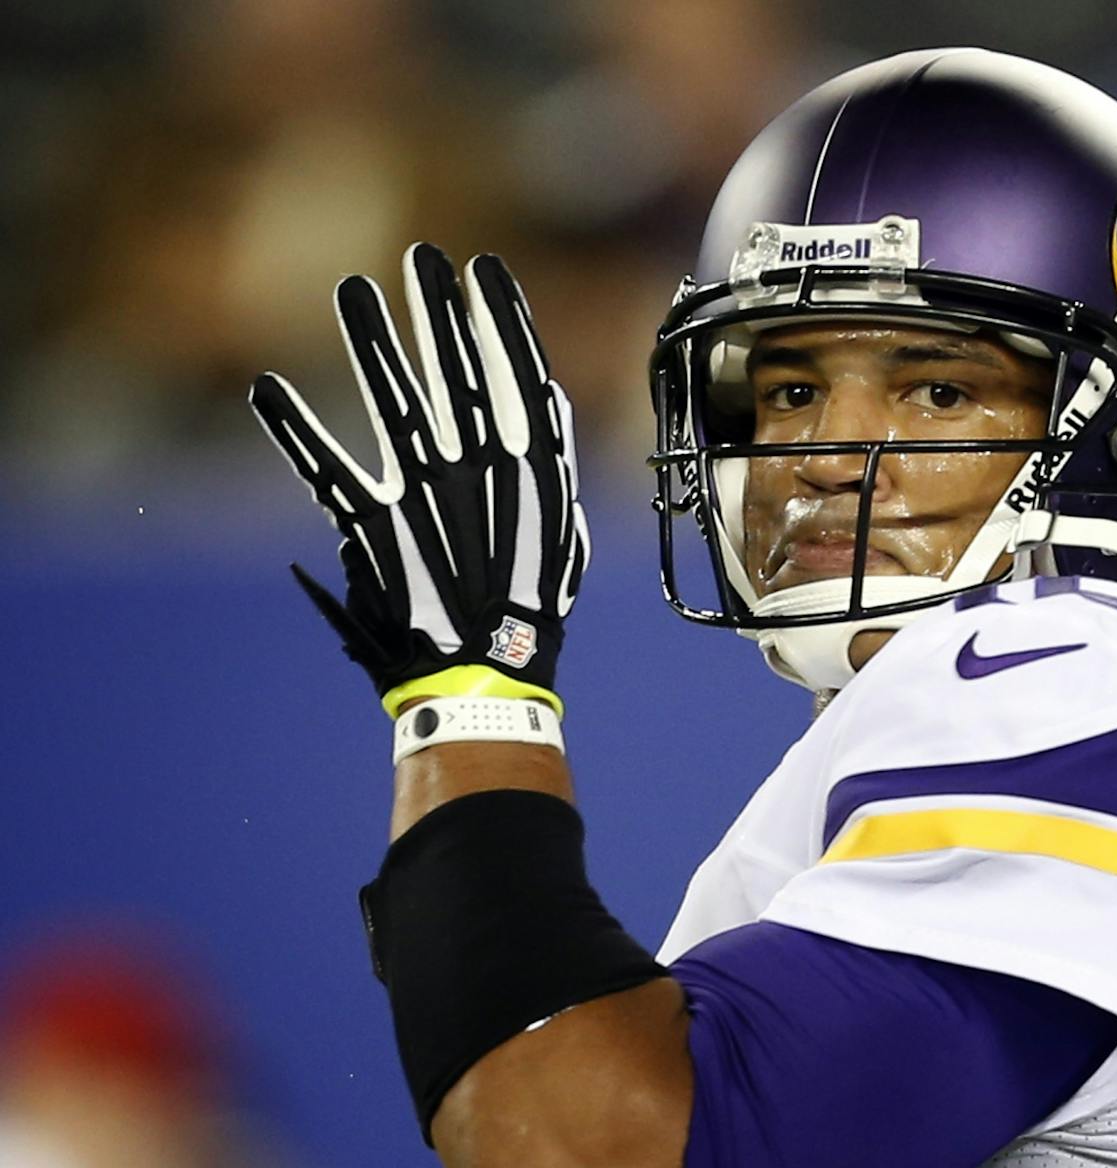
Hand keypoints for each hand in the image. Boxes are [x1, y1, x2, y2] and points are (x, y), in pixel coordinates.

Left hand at [250, 244, 589, 713]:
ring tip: (352, 291)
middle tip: (425, 255)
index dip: (501, 318)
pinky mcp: (375, 527)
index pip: (518, 376)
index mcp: (532, 473)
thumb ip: (549, 462)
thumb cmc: (527, 603)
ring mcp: (426, 496)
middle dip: (441, 309)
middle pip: (458, 374)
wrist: (488, 670)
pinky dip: (294, 431)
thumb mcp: (560, 528)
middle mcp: (480, 472)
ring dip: (372, 344)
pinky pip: (328, 470)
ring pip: (396, 403)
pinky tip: (264, 389)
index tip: (485, 270)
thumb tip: (543, 394)